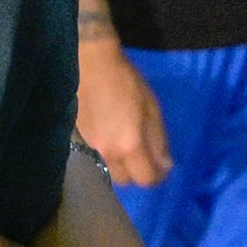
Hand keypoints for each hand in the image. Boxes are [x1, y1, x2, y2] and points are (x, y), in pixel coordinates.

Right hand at [75, 41, 169, 187]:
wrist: (91, 66)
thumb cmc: (127, 83)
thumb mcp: (152, 109)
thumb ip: (158, 141)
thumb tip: (165, 165)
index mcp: (129, 146)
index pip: (146, 179)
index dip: (157, 177)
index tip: (163, 167)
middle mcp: (108, 153)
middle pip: (125, 181)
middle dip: (137, 174)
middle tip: (145, 157)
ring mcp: (92, 146)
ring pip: (109, 169)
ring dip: (122, 165)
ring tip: (128, 145)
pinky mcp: (81, 139)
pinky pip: (99, 155)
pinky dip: (109, 153)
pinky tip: (112, 134)